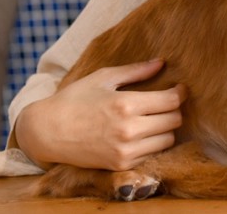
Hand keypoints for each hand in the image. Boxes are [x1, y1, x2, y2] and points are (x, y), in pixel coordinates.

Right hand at [15, 59, 184, 170]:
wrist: (47, 132)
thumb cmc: (75, 99)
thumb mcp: (103, 77)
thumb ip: (136, 71)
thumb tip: (161, 62)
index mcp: (125, 104)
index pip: (171, 101)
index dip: (179, 93)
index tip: (179, 88)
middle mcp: (129, 130)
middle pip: (174, 121)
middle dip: (174, 109)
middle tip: (165, 102)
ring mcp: (125, 150)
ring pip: (167, 139)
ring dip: (166, 128)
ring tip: (154, 118)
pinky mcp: (121, 164)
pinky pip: (152, 153)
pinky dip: (153, 143)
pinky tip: (143, 133)